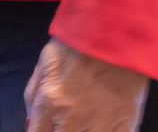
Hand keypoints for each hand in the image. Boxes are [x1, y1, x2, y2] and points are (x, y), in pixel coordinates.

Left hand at [24, 39, 148, 131]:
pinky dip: (104, 131)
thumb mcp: (45, 62)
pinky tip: (101, 122)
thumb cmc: (78, 43)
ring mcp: (101, 127)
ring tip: (83, 118)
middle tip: (64, 120)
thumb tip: (31, 121)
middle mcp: (73, 121)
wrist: (116, 34)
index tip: (45, 127)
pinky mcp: (126, 127)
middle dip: (58, 130)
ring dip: (81, 130)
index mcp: (50, 103)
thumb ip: (34, 95)